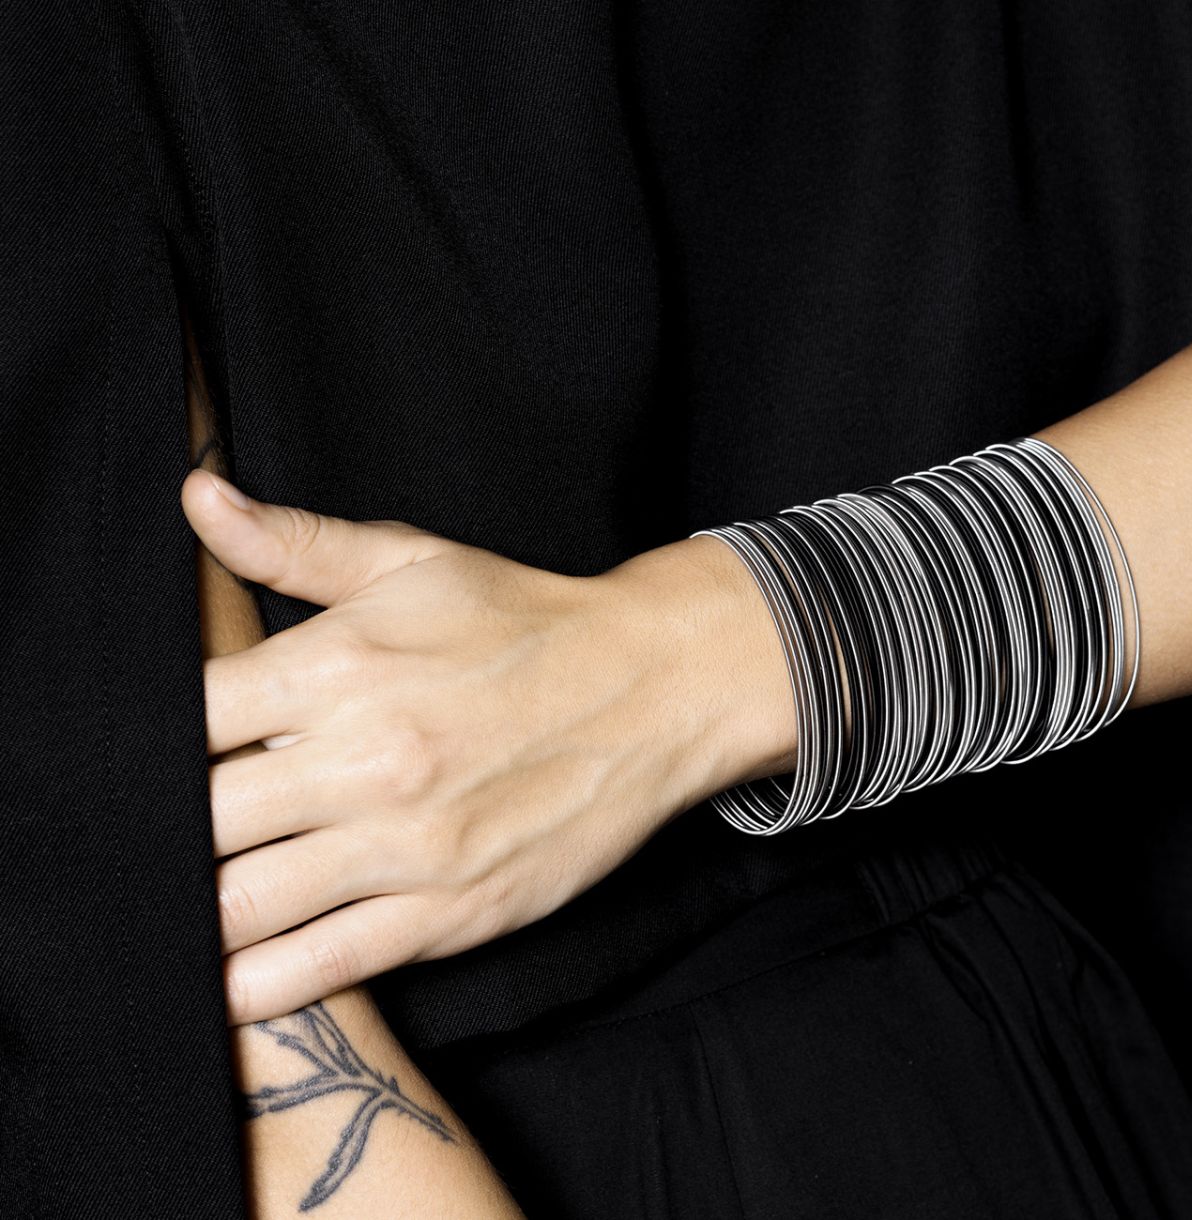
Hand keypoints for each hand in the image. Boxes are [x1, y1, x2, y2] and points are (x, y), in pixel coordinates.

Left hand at [181, 470, 794, 1023]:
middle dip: (165, 830)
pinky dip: (256, 983)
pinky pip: (320, 967)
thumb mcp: (411, 562)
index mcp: (340, 665)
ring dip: (198, 911)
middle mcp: (363, 759)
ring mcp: (407, 845)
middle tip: (166, 833)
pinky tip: (231, 974)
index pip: (184, 720)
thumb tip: (196, 496)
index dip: (150, 744)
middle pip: (196, 822)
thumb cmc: (523, 621)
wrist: (650, 688)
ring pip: (240, 906)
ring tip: (188, 899)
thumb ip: (294, 542)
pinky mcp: (450, 911)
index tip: (158, 754)